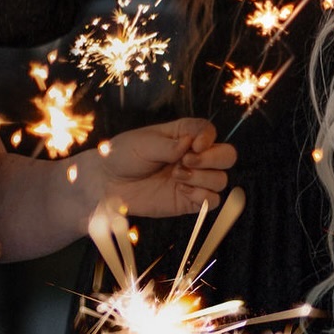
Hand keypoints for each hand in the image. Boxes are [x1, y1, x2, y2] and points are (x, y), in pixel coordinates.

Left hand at [89, 118, 233, 217]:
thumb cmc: (122, 157)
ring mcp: (194, 180)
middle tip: (186, 162)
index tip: (193, 145)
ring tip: (176, 177)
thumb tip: (189, 145)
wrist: (106, 185)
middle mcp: (194, 157)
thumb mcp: (142, 143)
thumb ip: (168, 145)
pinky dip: (202, 196)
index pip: (210, 132)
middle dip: (212, 159)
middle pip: (227, 156)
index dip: (208, 138)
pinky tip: (181, 191)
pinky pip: (213, 201)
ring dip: (202, 178)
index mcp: (184, 136)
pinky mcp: (189, 201)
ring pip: (221, 179)